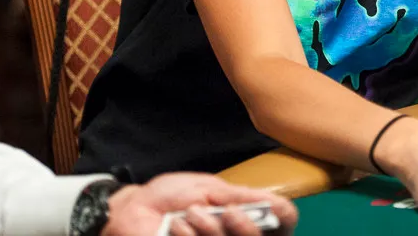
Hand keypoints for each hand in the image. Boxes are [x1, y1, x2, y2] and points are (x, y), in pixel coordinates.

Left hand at [102, 173, 296, 235]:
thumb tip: (279, 202)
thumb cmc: (172, 196)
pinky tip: (177, 228)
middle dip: (245, 228)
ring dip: (211, 230)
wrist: (134, 210)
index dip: (284, 220)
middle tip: (225, 211)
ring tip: (190, 215)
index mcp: (244, 218)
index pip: (282, 225)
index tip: (275, 209)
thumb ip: (243, 197)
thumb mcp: (210, 189)